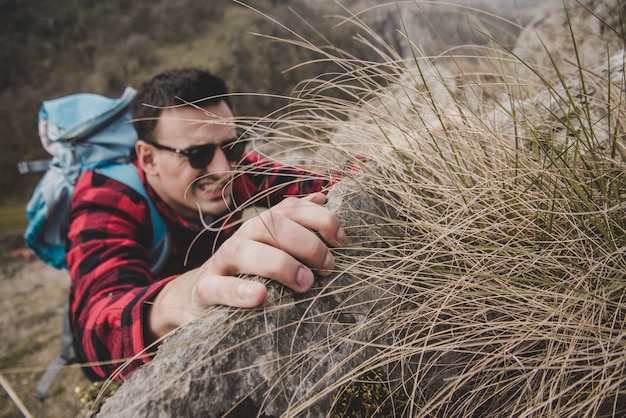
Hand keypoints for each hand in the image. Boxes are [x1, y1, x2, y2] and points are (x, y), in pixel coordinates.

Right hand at [145, 192, 345, 339]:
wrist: (199, 294)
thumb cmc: (248, 269)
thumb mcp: (271, 244)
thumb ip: (295, 221)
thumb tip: (322, 198)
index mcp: (263, 225)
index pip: (292, 209)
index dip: (321, 219)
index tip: (341, 241)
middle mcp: (243, 236)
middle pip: (273, 226)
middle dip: (307, 244)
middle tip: (328, 267)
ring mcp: (222, 262)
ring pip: (245, 251)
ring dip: (279, 264)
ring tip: (304, 283)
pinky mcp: (205, 289)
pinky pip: (217, 286)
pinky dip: (238, 291)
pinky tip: (259, 296)